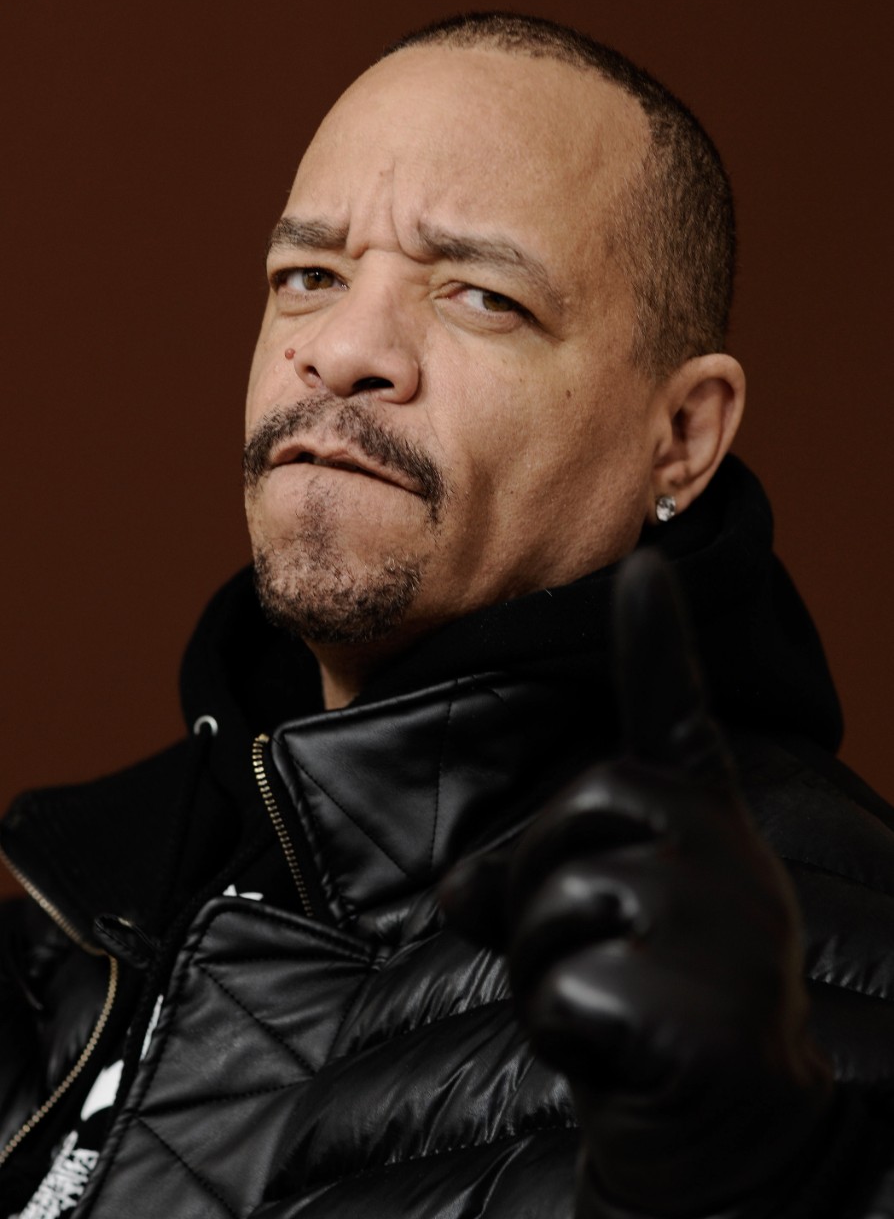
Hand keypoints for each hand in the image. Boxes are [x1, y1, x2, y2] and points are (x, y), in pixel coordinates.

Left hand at [441, 549, 831, 1217]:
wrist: (722, 1128)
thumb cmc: (649, 1005)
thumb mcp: (592, 924)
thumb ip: (530, 880)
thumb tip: (452, 890)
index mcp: (703, 828)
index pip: (677, 719)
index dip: (658, 642)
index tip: (644, 566)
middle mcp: (728, 859)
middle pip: (571, 817)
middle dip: (539, 890)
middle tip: (592, 956)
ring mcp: (723, 929)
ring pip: (553, 905)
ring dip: (546, 968)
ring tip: (610, 1003)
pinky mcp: (696, 1009)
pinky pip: (561, 991)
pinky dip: (564, 1032)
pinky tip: (624, 1050)